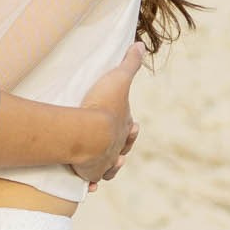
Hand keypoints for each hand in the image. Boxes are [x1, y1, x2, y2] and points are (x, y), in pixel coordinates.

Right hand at [74, 45, 142, 182]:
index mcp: (124, 127)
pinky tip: (90, 184)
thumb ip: (130, 63)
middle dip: (122, 147)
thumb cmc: (104, 105)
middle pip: (121, 149)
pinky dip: (91, 182)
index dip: (131, 128)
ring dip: (111, 167)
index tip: (133, 126)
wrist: (88, 133)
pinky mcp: (89, 173)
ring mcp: (103, 162)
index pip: (130, 128)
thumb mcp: (118, 79)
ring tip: (110, 164)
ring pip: (110, 168)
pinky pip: (91, 180)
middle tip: (119, 146)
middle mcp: (116, 147)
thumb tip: (141, 45)